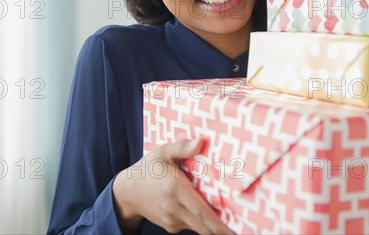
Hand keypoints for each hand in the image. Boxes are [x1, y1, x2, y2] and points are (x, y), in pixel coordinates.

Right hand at [113, 139, 233, 234]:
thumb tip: (200, 142)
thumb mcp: (162, 151)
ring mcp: (171, 219)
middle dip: (222, 231)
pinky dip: (201, 222)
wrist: (127, 191)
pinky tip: (208, 215)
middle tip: (240, 230)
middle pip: (203, 225)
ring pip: (198, 226)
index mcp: (174, 189)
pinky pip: (190, 225)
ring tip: (230, 224)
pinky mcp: (170, 226)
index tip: (234, 229)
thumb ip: (181, 147)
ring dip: (213, 226)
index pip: (201, 211)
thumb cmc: (148, 168)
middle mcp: (173, 207)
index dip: (219, 223)